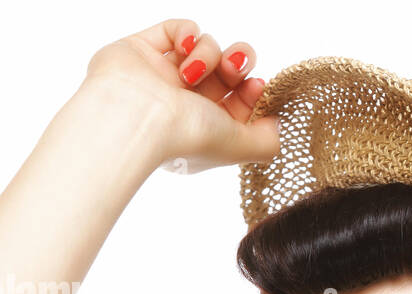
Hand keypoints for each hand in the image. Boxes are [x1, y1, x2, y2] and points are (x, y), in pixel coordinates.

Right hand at [81, 17, 279, 173]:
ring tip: (194, 71)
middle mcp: (182, 103)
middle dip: (237, 63)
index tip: (257, 86)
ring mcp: (161, 75)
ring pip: (204, 48)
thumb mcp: (240, 147)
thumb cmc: (186, 136)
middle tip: (233, 68)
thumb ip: (267, 141)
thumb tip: (276, 125)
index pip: (238, 101)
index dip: (252, 90)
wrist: (135, 117)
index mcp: (203, 128)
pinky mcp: (142, 50)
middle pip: (226, 70)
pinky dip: (187, 32)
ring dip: (208, 54)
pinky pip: (177, 29)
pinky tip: (186, 46)